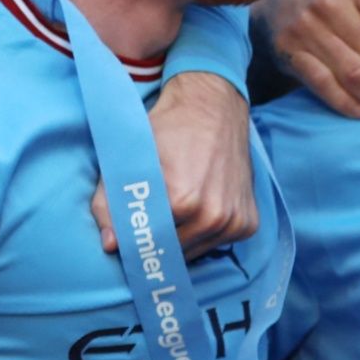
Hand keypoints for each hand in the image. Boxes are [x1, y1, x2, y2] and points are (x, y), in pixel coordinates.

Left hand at [93, 75, 258, 253]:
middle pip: (172, 253)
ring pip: (195, 252)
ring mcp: (235, 220)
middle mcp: (214, 215)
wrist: (212, 107)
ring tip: (172, 214)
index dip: (133, 240)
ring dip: (180, 240)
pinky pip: (217, 244)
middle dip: (156, 243)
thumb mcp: (129, 160)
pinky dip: (203, 236)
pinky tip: (197, 211)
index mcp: (184, 201)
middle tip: (147, 224)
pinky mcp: (249, 222)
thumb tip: (110, 245)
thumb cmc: (168, 130)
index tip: (126, 234)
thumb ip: (110, 204)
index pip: (147, 244)